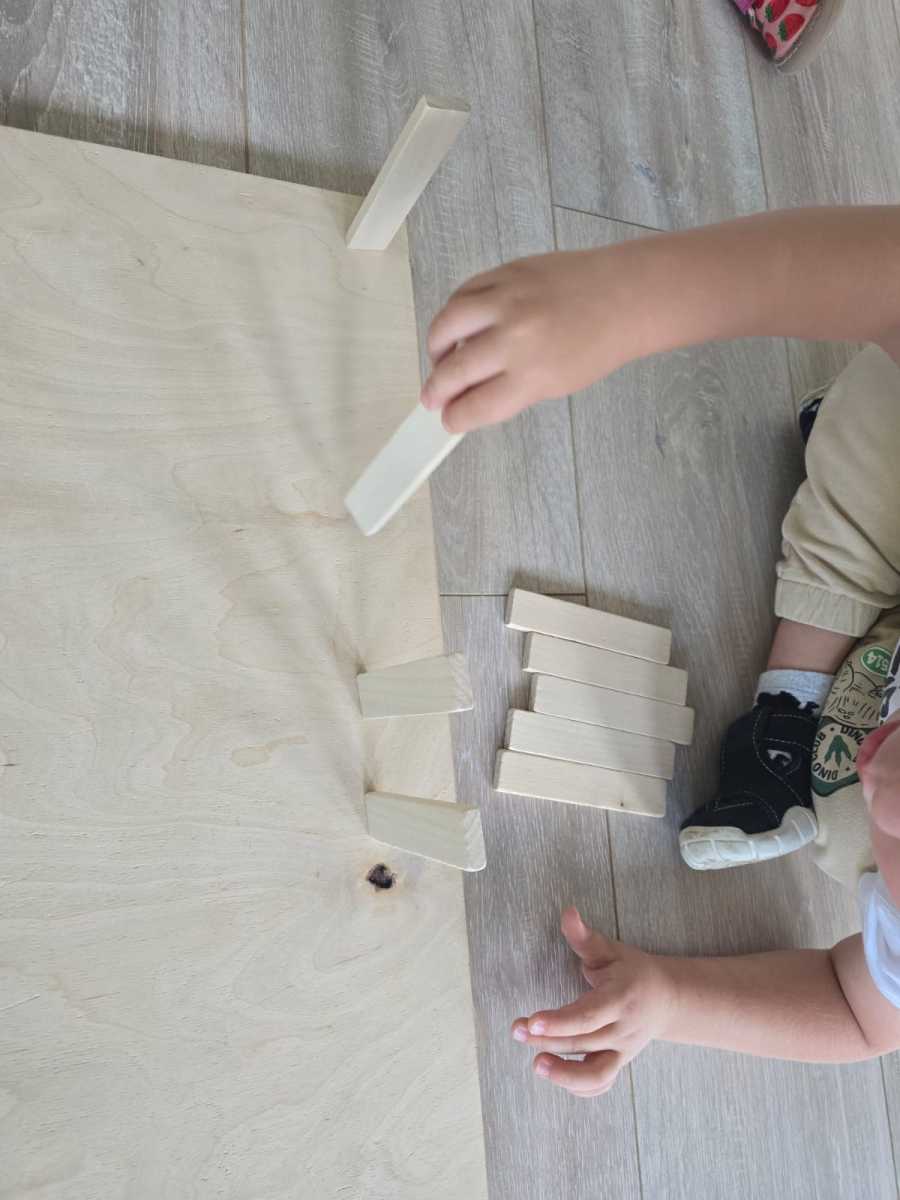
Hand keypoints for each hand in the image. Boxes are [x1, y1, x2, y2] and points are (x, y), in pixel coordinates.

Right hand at [420, 246, 645, 432]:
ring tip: (439, 358)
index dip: (455, 417)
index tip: (448, 419)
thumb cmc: (596, 344)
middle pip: (455, 371)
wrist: (625, 296)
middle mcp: (516, 338)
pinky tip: (456, 326)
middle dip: (436, 390)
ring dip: (435, 347)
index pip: (476, 406)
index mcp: (532, 376)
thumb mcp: (555, 384)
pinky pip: (463, 292)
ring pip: (447, 325)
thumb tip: (467, 399)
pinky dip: (453, 312)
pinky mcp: (507, 272)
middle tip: (432, 397)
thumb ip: (508, 392)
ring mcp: (508, 300)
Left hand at [512, 907, 672, 1097]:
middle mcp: (623, 1029)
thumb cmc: (633, 971)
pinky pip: (601, 1084)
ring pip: (595, 1073)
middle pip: (582, 1042)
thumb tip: (567, 912)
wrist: (667, 999)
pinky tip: (555, 1074)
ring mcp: (623, 1051)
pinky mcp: (619, 1064)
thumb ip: (585, 937)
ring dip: (564, 1074)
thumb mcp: (611, 950)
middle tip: (517, 1031)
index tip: (531, 1021)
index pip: (588, 1016)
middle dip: (546, 1040)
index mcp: (620, 999)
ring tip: (536, 1064)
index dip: (559, 1021)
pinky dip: (579, 1087)